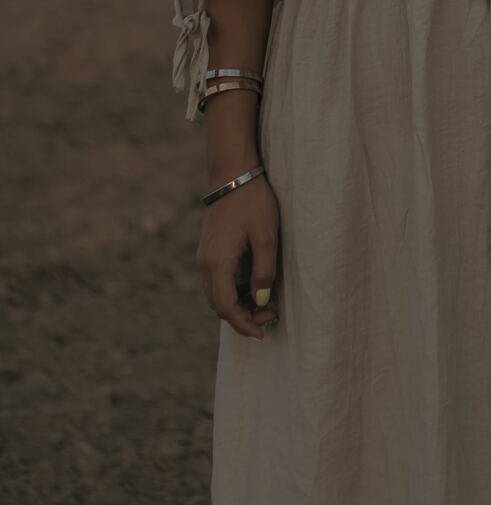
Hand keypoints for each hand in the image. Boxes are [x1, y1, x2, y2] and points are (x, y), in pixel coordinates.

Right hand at [196, 173, 279, 339]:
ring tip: (266, 304)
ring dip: (239, 305)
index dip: (244, 325)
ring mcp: (205, 256)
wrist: (233, 172)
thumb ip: (264, 271)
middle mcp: (205, 263)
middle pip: (219, 305)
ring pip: (217, 294)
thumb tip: (261, 300)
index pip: (226, 308)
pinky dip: (234, 291)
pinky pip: (218, 280)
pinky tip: (254, 285)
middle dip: (244, 317)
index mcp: (217, 263)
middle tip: (272, 316)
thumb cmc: (253, 201)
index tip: (263, 332)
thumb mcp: (266, 236)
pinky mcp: (210, 249)